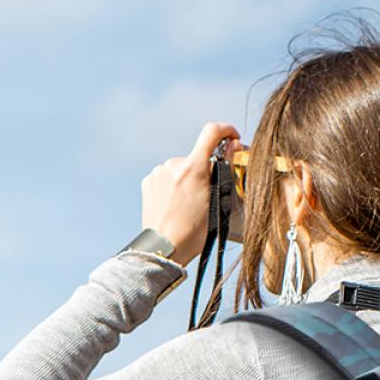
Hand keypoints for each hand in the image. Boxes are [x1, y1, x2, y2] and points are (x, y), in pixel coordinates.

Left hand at [141, 121, 241, 266]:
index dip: (225, 130)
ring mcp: (158, 173)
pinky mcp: (148, 182)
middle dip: (203, 171)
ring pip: (180, 169)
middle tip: (205, 196)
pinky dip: (172, 186)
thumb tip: (231, 146)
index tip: (231, 137)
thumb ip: (223, 170)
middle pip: (195, 158)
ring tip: (186, 206)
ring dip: (186, 179)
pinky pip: (166, 177)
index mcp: (193, 168)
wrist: (163, 249)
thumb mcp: (216, 203)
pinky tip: (173, 205)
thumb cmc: (193, 233)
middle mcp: (173, 165)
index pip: (211, 132)